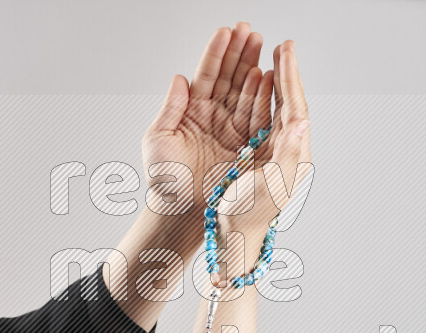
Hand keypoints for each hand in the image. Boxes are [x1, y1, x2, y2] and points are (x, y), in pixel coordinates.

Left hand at [142, 23, 272, 226]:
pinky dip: (262, 96)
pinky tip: (267, 76)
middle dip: (239, 52)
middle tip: (248, 29)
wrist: (181, 211)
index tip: (226, 32)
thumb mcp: (159, 138)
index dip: (216, 53)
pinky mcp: (246, 145)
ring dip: (252, 67)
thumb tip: (179, 78)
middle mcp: (214, 117)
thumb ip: (170, 107)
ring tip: (260, 45)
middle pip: (229, 78)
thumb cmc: (165, 180)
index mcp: (192, 111)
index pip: (206, 75)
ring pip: (244, 92)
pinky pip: (256, 116)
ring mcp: (232, 129)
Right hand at [220, 40, 311, 268]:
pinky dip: (260, 99)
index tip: (285, 52)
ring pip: (275, 108)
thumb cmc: (248, 215)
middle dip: (285, 74)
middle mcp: (287, 151)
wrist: (234, 236)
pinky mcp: (259, 157)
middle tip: (283, 46)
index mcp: (294, 155)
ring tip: (271, 58)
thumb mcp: (272, 185)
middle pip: (288, 103)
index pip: (295, 107)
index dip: (290, 78)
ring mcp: (273, 153)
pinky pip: (261, 120)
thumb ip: (290, 154)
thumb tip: (302, 122)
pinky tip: (256, 87)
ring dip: (273, 82)